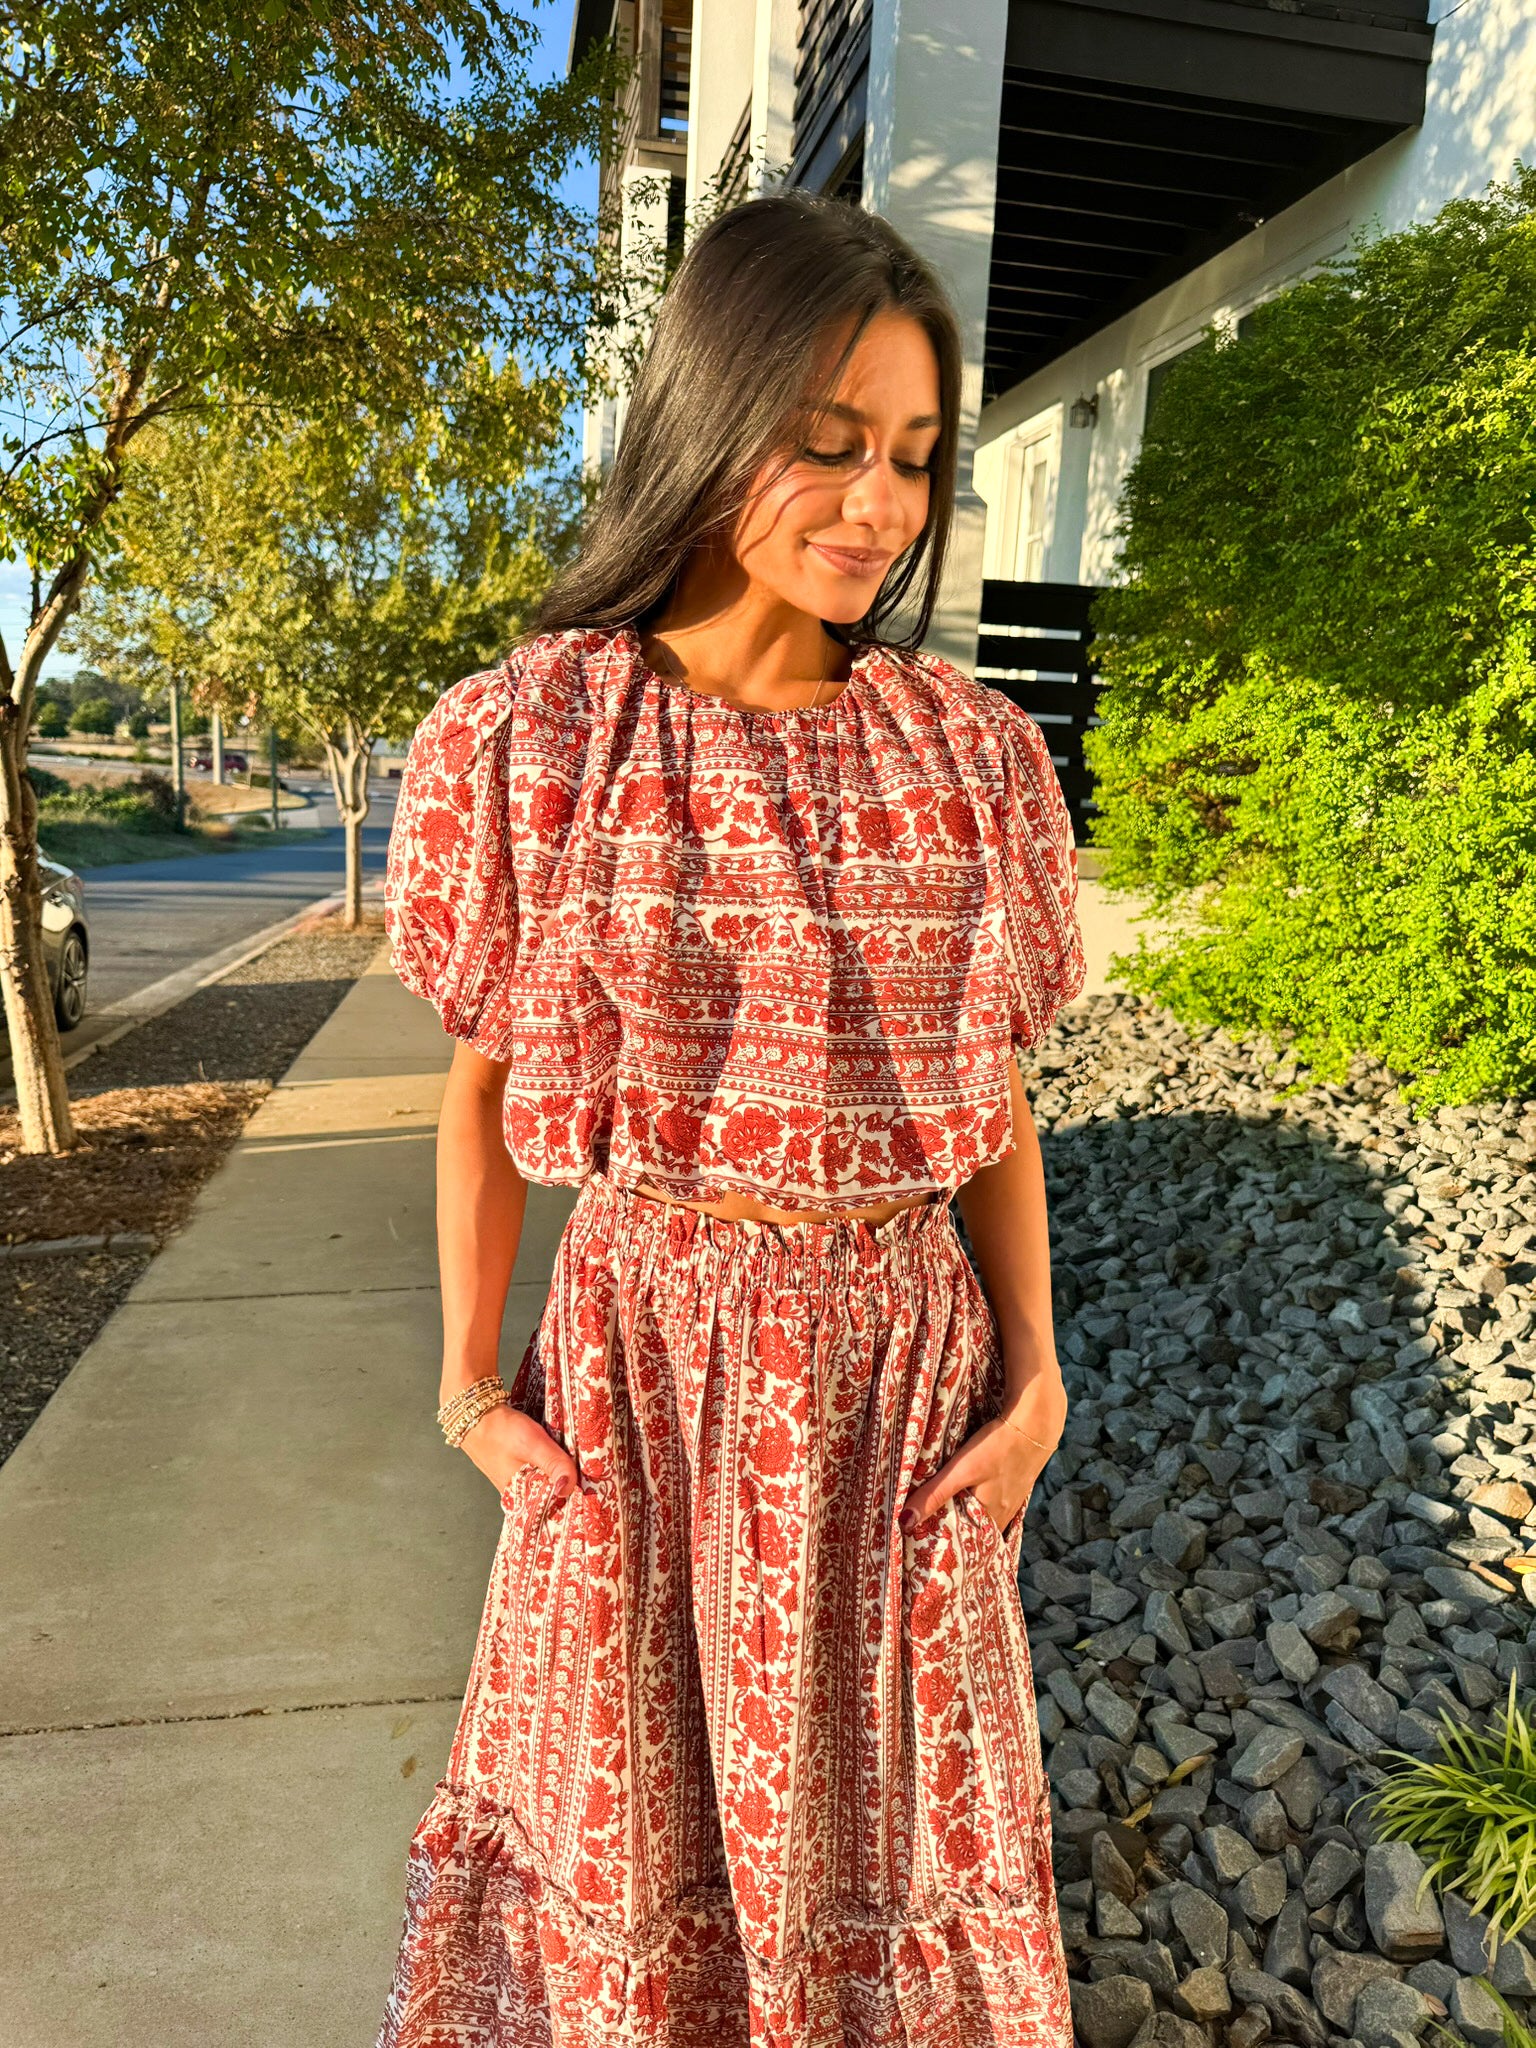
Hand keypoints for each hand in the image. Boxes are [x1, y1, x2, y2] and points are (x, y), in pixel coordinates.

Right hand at [455, 1400, 581, 1502]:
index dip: (574, 1502)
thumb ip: (554, 1464)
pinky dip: (551, 1466)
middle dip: (570, 1487)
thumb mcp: (533, 1444)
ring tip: (581, 1466)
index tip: (593, 1494)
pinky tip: (561, 1458)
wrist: (475, 1414)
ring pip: (547, 1483)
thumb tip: (570, 1487)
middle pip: (552, 1497)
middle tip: (591, 1476)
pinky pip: (540, 1473)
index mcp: (520, 1498)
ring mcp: (518, 1482)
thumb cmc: (501, 1431)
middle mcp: (518, 1495)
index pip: (553, 1510)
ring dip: (561, 1474)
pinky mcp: (518, 1470)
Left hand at [899, 1377, 1065, 1536]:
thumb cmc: (997, 1446)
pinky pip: (993, 1504)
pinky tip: (971, 1493)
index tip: (922, 1539)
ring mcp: (1012, 1502)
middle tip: (927, 1527)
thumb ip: (934, 1494)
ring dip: (966, 1515)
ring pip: (983, 1516)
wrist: (1034, 1423)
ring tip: (944, 1511)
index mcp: (990, 1518)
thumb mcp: (961, 1470)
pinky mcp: (1015, 1486)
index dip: (943, 1540)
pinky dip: (979, 1503)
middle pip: (973, 1530)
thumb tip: (905, 1521)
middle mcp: (1003, 1516)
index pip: (962, 1542)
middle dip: (953, 1529)